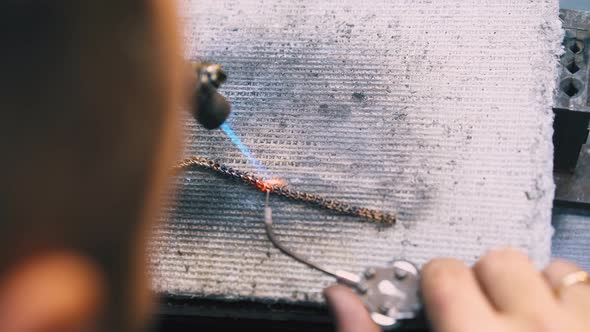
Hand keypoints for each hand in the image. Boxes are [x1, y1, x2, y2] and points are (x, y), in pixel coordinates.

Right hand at [324, 248, 588, 331]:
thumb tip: (339, 298)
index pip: (445, 272)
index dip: (435, 285)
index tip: (440, 304)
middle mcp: (536, 330)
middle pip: (498, 260)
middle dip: (484, 283)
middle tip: (481, 319)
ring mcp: (580, 330)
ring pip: (550, 269)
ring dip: (534, 291)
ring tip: (524, 327)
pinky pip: (584, 287)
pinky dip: (569, 304)